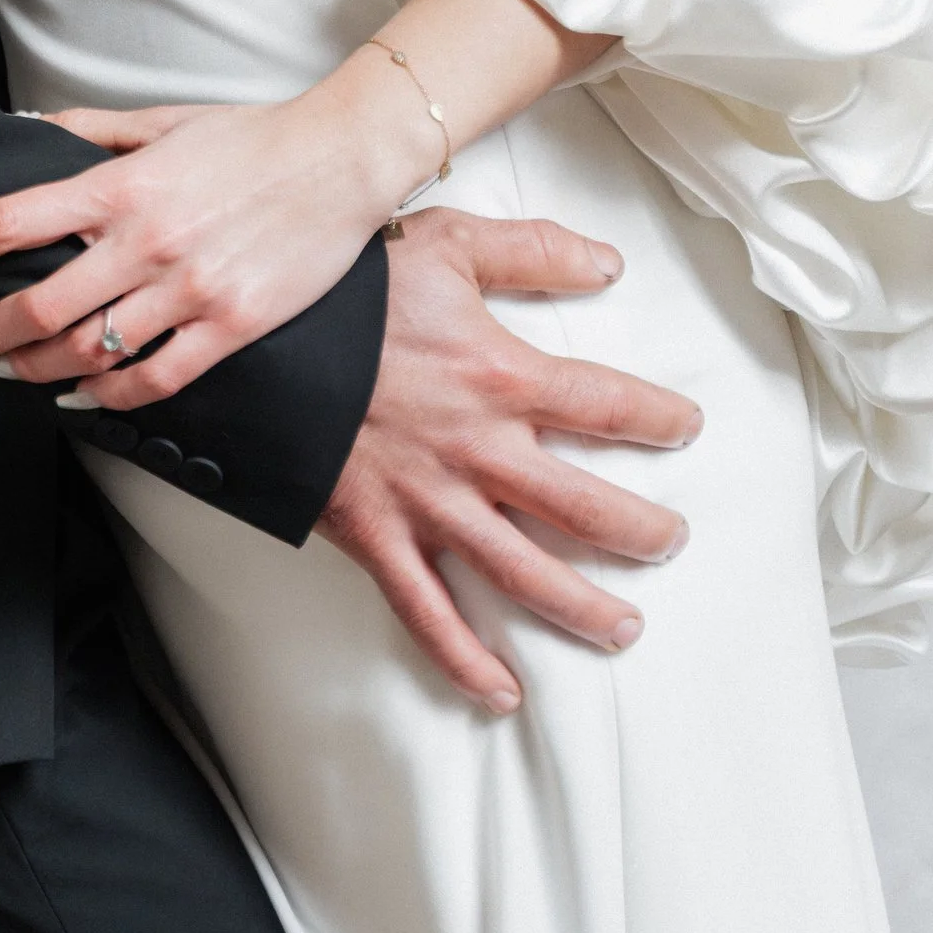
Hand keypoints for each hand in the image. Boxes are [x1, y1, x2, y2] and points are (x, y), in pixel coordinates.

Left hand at [0, 65, 472, 406]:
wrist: (341, 158)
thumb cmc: (250, 136)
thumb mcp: (159, 121)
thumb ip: (84, 133)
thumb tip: (19, 131)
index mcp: (119, 187)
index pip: (5, 223)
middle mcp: (145, 243)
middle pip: (34, 307)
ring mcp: (188, 290)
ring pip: (85, 353)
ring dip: (31, 370)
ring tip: (5, 371)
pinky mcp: (230, 326)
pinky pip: (152, 378)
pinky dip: (104, 398)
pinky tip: (77, 398)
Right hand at [317, 215, 699, 710]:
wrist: (247, 338)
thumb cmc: (345, 288)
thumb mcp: (445, 242)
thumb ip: (532, 250)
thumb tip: (607, 265)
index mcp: (500, 375)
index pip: (607, 406)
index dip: (658, 419)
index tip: (686, 428)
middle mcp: (476, 449)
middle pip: (584, 507)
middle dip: (640, 531)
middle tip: (671, 540)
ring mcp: (428, 502)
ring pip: (523, 572)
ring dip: (582, 607)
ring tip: (625, 627)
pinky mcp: (377, 537)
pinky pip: (428, 614)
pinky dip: (466, 661)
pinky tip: (503, 691)